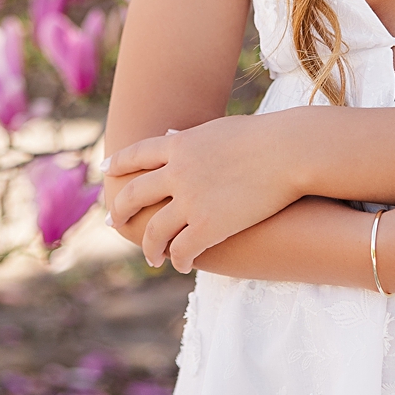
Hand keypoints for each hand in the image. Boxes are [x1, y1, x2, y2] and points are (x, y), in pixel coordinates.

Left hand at [106, 112, 301, 270]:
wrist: (289, 152)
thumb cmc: (264, 137)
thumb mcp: (220, 129)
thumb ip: (193, 138)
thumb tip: (173, 137)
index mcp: (180, 145)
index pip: (137, 154)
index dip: (119, 163)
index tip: (105, 171)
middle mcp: (177, 172)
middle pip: (134, 195)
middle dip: (121, 212)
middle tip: (116, 224)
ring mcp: (191, 200)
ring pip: (155, 231)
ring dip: (150, 247)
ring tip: (152, 257)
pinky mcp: (209, 226)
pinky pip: (183, 250)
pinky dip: (179, 260)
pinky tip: (182, 265)